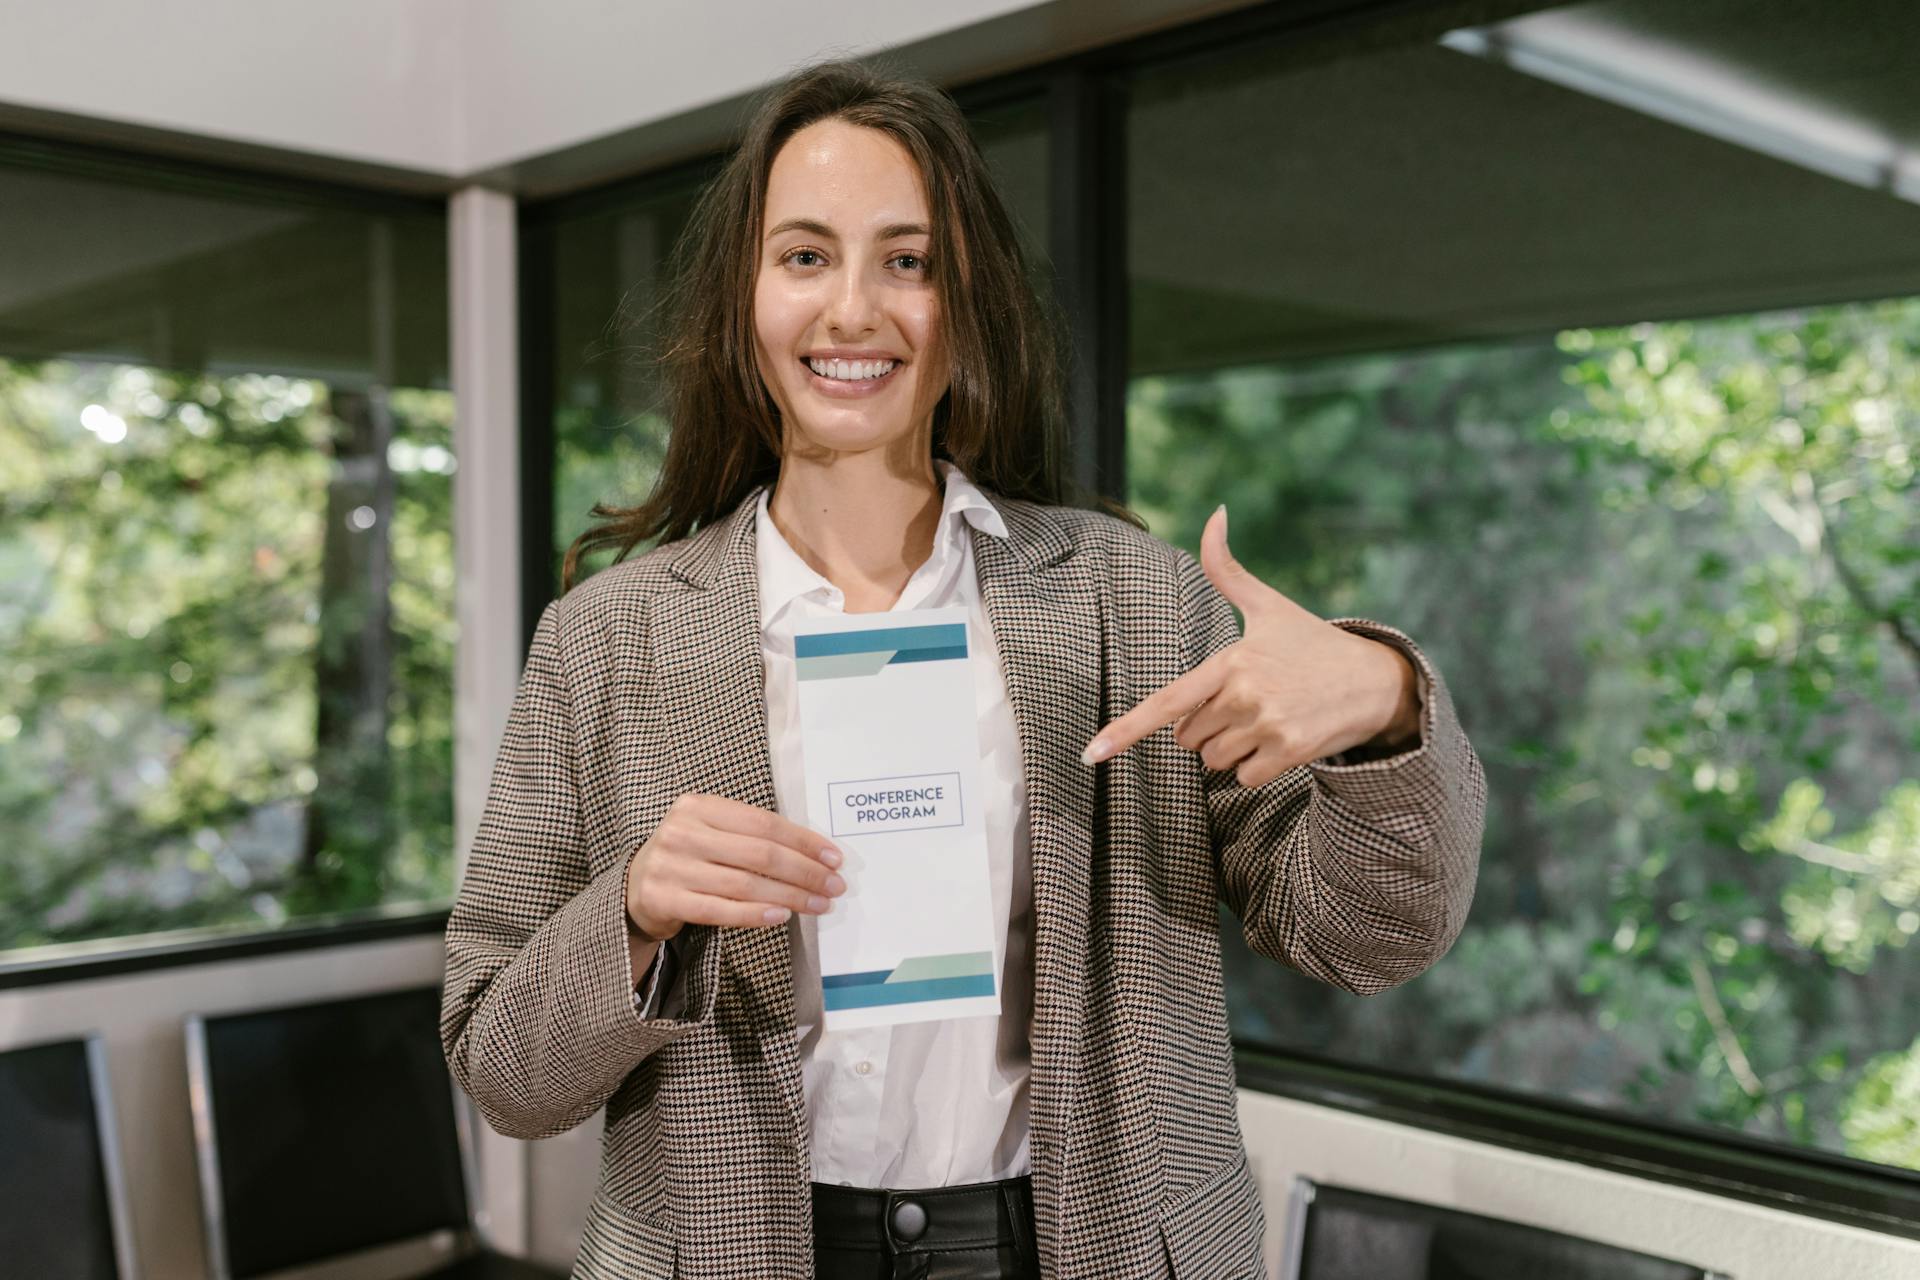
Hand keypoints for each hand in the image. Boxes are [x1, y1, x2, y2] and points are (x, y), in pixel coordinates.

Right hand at [624, 792, 846, 939]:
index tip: (833, 859)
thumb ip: (750, 836)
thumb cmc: (689, 857)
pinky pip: (719, 910)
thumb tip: (814, 854)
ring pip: (743, 884)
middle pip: (758, 853)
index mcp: (698, 806)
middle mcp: (682, 832)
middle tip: (834, 886)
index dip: (804, 841)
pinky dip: (754, 914)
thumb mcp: (712, 833)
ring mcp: (670, 866)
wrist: (635, 887)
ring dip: (789, 896)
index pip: (764, 823)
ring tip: (818, 905)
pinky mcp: (663, 899)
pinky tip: (781, 916)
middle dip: (804, 872)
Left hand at [1081, 505, 1420, 787]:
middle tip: (1246, 702)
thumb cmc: (1312, 643)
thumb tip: (1215, 513)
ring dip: (1229, 747)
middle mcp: (1244, 696)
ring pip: (1212, 760)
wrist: (1376, 680)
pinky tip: (1281, 739)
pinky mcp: (1289, 754)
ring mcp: (1268, 727)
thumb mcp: (1268, 605)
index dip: (1125, 729)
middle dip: (1206, 726)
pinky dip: (1255, 766)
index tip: (1091, 753)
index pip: (1166, 702)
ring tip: (1266, 717)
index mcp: (1230, 661)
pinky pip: (1243, 778)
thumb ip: (1228, 569)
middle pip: (1187, 737)